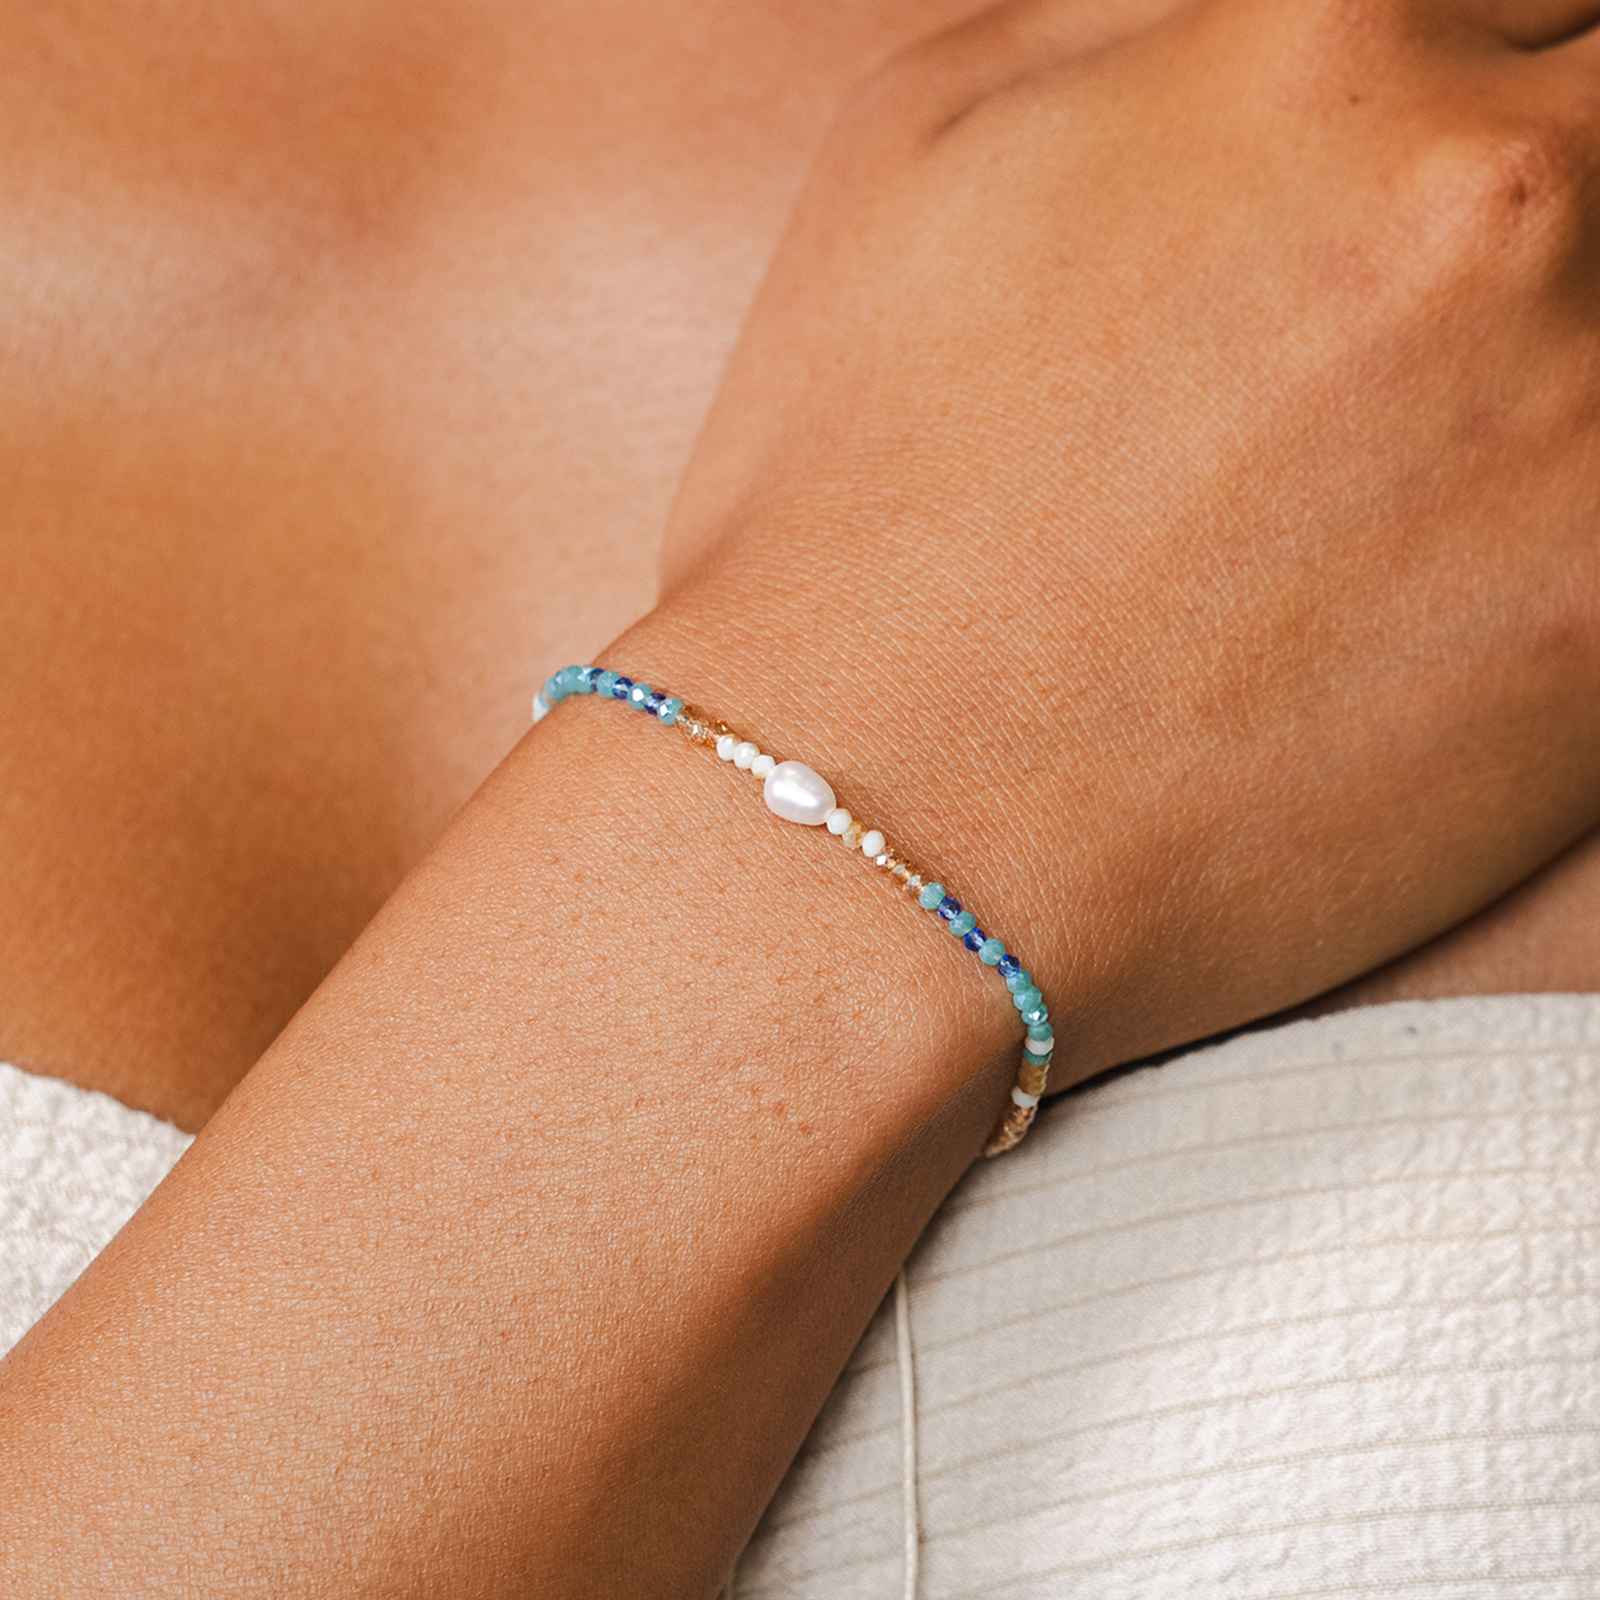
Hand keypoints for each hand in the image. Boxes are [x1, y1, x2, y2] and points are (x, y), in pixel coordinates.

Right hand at [648, 0, 1599, 1076]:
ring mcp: (1586, 417)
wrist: (871, 821)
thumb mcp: (916, 156)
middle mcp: (1490, 194)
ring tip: (1423, 477)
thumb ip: (1127, 22)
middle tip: (1419, 340)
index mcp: (1311, 41)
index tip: (1411, 201)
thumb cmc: (850, 514)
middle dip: (1546, 205)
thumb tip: (1242, 21)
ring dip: (1560, 375)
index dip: (1463, 88)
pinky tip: (1444, 596)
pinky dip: (1569, 539)